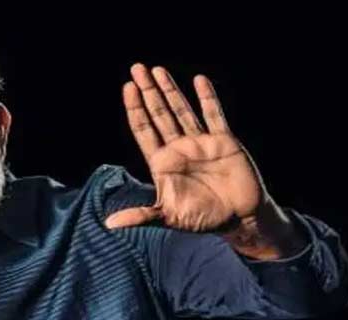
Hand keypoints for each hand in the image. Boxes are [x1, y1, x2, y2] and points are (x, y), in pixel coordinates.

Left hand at [106, 65, 270, 235]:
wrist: (238, 219)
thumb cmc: (202, 219)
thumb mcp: (168, 217)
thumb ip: (140, 216)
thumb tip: (109, 223)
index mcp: (163, 163)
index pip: (145, 130)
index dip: (136, 109)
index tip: (128, 88)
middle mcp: (179, 148)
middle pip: (160, 114)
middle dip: (148, 92)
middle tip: (137, 68)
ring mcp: (201, 143)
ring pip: (182, 110)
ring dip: (170, 90)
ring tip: (158, 70)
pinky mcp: (223, 141)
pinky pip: (214, 115)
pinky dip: (207, 98)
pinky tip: (199, 81)